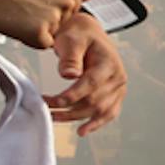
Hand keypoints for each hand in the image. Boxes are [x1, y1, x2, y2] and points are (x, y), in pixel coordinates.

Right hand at [0, 0, 85, 49]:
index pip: (72, 7)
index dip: (54, 7)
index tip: (41, 5)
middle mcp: (66, 4)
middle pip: (63, 21)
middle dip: (48, 19)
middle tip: (27, 9)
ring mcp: (55, 20)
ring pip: (52, 33)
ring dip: (38, 29)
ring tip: (20, 14)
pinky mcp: (41, 35)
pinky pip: (42, 43)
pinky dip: (30, 38)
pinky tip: (19, 24)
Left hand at [45, 13, 126, 136]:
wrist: (88, 33)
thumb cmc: (79, 35)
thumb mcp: (71, 40)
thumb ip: (70, 58)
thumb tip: (69, 75)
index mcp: (109, 63)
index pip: (91, 84)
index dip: (71, 96)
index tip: (51, 101)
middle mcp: (118, 78)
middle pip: (94, 101)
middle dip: (69, 108)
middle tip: (46, 109)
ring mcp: (118, 88)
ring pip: (99, 110)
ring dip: (76, 117)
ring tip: (55, 118)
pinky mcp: (114, 95)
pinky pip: (108, 113)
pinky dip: (96, 123)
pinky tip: (82, 131)